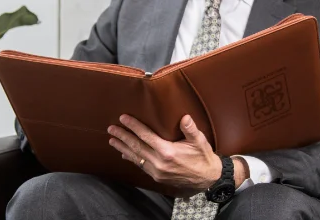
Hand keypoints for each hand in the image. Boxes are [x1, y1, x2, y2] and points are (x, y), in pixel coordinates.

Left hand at [108, 114, 243, 194]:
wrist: (208, 178)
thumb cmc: (203, 157)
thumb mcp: (199, 142)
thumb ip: (190, 129)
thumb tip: (184, 117)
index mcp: (167, 152)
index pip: (146, 136)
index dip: (133, 126)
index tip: (123, 118)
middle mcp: (159, 162)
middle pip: (136, 146)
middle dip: (122, 136)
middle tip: (111, 128)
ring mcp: (156, 171)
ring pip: (135, 157)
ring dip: (122, 148)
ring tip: (111, 140)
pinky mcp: (156, 177)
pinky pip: (141, 166)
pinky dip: (131, 159)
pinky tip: (123, 154)